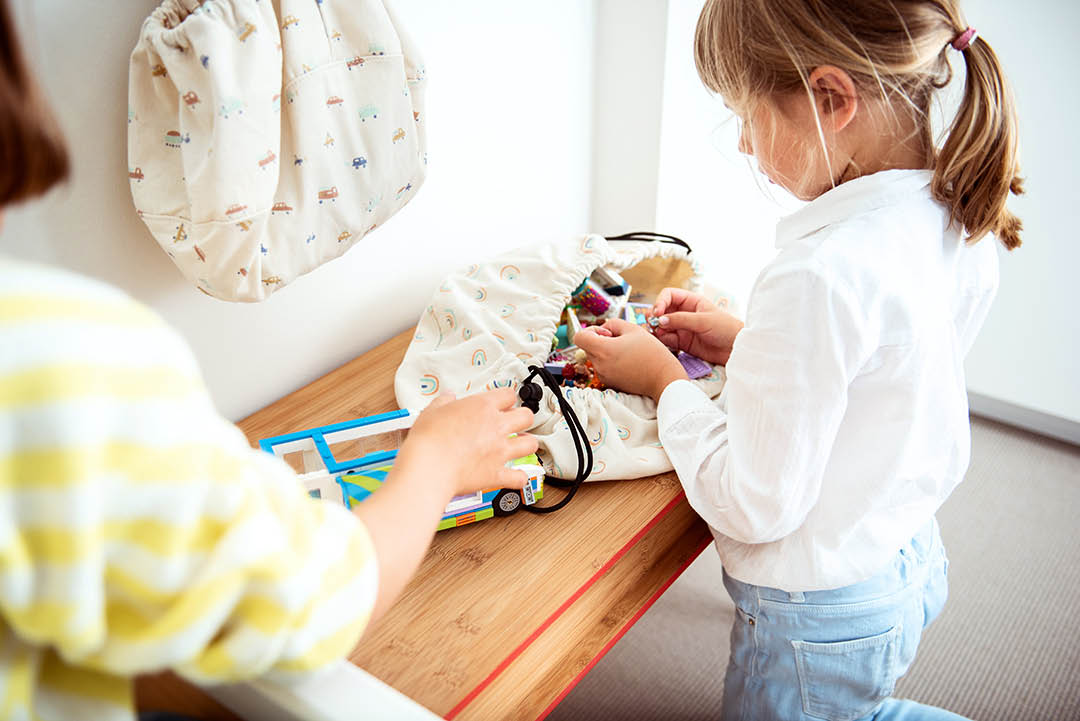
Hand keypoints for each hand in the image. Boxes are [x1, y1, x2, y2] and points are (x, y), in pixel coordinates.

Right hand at [394, 388, 537, 499]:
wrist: (429, 467)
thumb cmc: (429, 440)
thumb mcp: (432, 411)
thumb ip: (443, 402)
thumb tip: (448, 398)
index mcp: (482, 407)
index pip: (508, 395)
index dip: (506, 399)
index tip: (502, 403)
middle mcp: (496, 427)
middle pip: (526, 416)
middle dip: (523, 418)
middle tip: (516, 422)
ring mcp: (500, 451)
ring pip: (531, 444)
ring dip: (527, 444)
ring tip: (521, 445)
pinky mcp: (497, 474)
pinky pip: (519, 477)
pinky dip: (519, 478)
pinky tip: (516, 476)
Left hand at [575, 319, 687, 401]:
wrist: (664, 378)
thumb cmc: (652, 353)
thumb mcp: (633, 329)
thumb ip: (613, 324)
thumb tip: (604, 329)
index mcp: (602, 350)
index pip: (579, 337)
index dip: (590, 331)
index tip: (605, 333)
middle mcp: (599, 365)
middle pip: (588, 347)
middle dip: (601, 340)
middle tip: (621, 340)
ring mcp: (604, 376)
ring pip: (597, 358)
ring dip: (607, 352)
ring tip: (628, 351)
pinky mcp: (610, 383)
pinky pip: (604, 368)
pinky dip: (612, 363)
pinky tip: (629, 362)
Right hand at [650, 288, 743, 365]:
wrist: (736, 349)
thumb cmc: (726, 329)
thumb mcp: (703, 321)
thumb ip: (681, 320)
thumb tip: (661, 320)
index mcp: (691, 301)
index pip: (669, 295)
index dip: (660, 302)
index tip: (658, 313)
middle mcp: (684, 313)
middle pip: (662, 311)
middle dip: (655, 317)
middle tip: (653, 325)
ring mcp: (683, 328)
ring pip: (662, 326)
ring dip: (656, 330)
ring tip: (656, 335)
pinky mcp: (682, 343)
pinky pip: (667, 340)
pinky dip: (662, 341)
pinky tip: (663, 343)